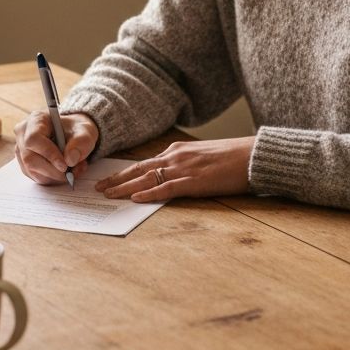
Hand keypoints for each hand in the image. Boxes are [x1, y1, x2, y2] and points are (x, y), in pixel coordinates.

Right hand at [14, 111, 99, 185]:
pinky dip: (52, 179)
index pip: (33, 139)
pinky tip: (64, 172)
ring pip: (32, 170)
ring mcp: (22, 150)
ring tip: (73, 170)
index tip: (65, 165)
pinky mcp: (25, 164)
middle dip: (53, 170)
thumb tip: (70, 159)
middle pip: (30, 158)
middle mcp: (23, 134)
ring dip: (54, 176)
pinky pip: (35, 177)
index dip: (48, 154)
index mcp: (36, 120)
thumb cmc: (76, 129)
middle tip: (71, 173)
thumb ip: (81, 142)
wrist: (73, 134)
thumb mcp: (85, 130)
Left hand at [95, 137, 253, 201]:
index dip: (125, 171)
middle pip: (138, 169)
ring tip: (107, 194)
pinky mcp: (194, 182)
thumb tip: (171, 175)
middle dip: (116, 178)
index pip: (144, 162)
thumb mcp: (203, 156)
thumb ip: (185, 163)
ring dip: (124, 187)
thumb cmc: (233, 157)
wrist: (253, 155)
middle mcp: (175, 156)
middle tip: (97, 187)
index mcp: (178, 150)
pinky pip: (166, 188)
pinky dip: (149, 194)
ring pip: (146, 179)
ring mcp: (183, 168)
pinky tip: (135, 199)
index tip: (109, 178)